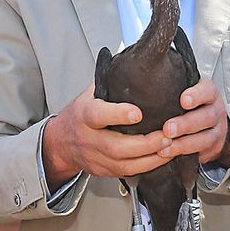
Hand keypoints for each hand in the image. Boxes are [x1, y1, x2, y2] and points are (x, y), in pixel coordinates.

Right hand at [42, 83, 169, 185]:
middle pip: (116, 147)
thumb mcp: (90, 93)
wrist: (59, 143)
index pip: (99, 115)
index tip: (138, 113)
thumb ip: (111, 80)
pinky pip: (127, 173)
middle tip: (167, 135)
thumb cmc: (80, 114)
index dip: (118, 115)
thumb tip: (136, 58)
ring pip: (124, 164)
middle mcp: (89, 138)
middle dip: (146, 143)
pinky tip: (163, 158)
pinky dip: (147, 166)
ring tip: (170, 147)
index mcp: (84, 114)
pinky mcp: (103, 171)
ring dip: (151, 158)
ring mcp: (95, 157)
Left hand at [162, 78, 229, 165]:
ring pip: (205, 138)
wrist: (209, 121)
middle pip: (206, 117)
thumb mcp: (186, 90)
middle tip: (168, 128)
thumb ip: (172, 88)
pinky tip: (169, 155)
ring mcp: (217, 130)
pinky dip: (184, 155)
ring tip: (165, 147)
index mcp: (209, 93)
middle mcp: (216, 111)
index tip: (183, 101)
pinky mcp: (213, 147)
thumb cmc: (190, 103)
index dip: (196, 96)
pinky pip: (202, 153)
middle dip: (185, 124)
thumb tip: (145, 86)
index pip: (207, 91)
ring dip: (183, 144)